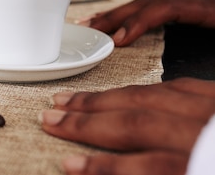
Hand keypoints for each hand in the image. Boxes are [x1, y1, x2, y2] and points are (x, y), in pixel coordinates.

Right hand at [39, 77, 214, 174]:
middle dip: (87, 121)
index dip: (103, 167)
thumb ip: (162, 171)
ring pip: (147, 96)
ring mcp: (211, 106)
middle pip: (137, 122)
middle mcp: (205, 130)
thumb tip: (111, 171)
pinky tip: (116, 92)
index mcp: (205, 163)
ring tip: (68, 100)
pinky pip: (172, 84)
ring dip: (102, 99)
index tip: (69, 164)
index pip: (148, 167)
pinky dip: (138, 89)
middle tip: (51, 119)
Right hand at [78, 0, 214, 45]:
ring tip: (92, 23)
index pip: (163, 8)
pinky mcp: (192, 5)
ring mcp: (191, 0)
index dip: (137, 21)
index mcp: (207, 7)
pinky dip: (133, 13)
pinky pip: (155, 6)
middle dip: (114, 16)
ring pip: (147, 2)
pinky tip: (120, 20)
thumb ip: (213, 53)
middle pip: (146, 3)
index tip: (118, 40)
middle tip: (88, 31)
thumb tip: (203, 73)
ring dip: (118, 13)